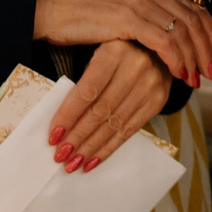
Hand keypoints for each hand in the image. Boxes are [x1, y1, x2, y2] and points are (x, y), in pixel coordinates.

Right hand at [33, 0, 211, 83]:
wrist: (50, 8)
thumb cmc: (82, 13)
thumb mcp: (123, 6)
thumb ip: (149, 12)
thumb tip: (174, 35)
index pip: (194, 5)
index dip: (211, 30)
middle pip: (193, 19)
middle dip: (207, 49)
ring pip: (182, 32)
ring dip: (194, 59)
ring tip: (197, 79)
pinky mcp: (127, 17)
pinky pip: (164, 41)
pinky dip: (177, 60)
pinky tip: (179, 74)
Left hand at [48, 41, 172, 170]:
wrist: (158, 49)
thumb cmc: (117, 53)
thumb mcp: (99, 53)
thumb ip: (85, 80)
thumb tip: (62, 121)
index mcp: (114, 52)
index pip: (87, 92)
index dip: (69, 116)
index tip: (53, 136)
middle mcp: (135, 68)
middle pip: (101, 111)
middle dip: (78, 137)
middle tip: (61, 155)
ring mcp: (149, 86)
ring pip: (114, 124)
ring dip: (91, 147)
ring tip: (73, 163)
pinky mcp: (158, 101)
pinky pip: (130, 130)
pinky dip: (109, 148)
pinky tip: (93, 160)